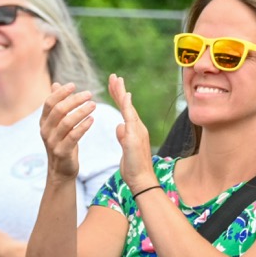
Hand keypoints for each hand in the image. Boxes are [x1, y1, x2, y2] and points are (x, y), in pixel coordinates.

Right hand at [40, 83, 95, 181]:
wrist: (61, 170)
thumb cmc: (62, 142)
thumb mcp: (57, 123)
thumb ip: (57, 105)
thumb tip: (56, 84)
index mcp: (44, 121)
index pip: (49, 102)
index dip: (60, 93)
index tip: (73, 85)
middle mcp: (45, 130)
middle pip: (58, 110)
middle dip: (74, 100)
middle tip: (89, 94)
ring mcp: (52, 142)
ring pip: (66, 122)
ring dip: (81, 111)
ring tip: (93, 105)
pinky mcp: (62, 151)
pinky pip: (73, 136)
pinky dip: (83, 126)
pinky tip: (92, 119)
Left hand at [108, 74, 154, 193]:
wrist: (142, 181)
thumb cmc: (133, 168)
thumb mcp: (125, 149)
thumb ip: (123, 136)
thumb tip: (119, 126)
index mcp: (133, 129)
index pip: (124, 109)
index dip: (119, 96)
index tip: (113, 84)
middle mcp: (137, 127)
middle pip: (127, 104)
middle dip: (119, 89)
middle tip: (113, 76)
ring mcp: (138, 130)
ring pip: (129, 107)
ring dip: (122, 92)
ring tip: (115, 79)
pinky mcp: (136, 136)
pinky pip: (131, 117)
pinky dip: (127, 105)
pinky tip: (124, 95)